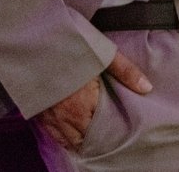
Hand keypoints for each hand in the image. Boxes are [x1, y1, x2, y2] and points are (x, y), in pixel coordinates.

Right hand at [33, 50, 151, 149]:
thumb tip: (147, 88)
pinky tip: (74, 132)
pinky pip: (53, 135)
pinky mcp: (37, 112)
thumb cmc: (68, 43)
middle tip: (111, 132)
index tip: (122, 128)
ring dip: (82, 140)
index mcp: (82, 104)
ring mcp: (49, 116)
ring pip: (69, 141)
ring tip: (95, 135)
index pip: (102, 131)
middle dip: (98, 138)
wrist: (31, 37)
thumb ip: (125, 72)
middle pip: (86, 139)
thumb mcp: (102, 53)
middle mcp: (64, 116)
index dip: (113, 132)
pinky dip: (65, 138)